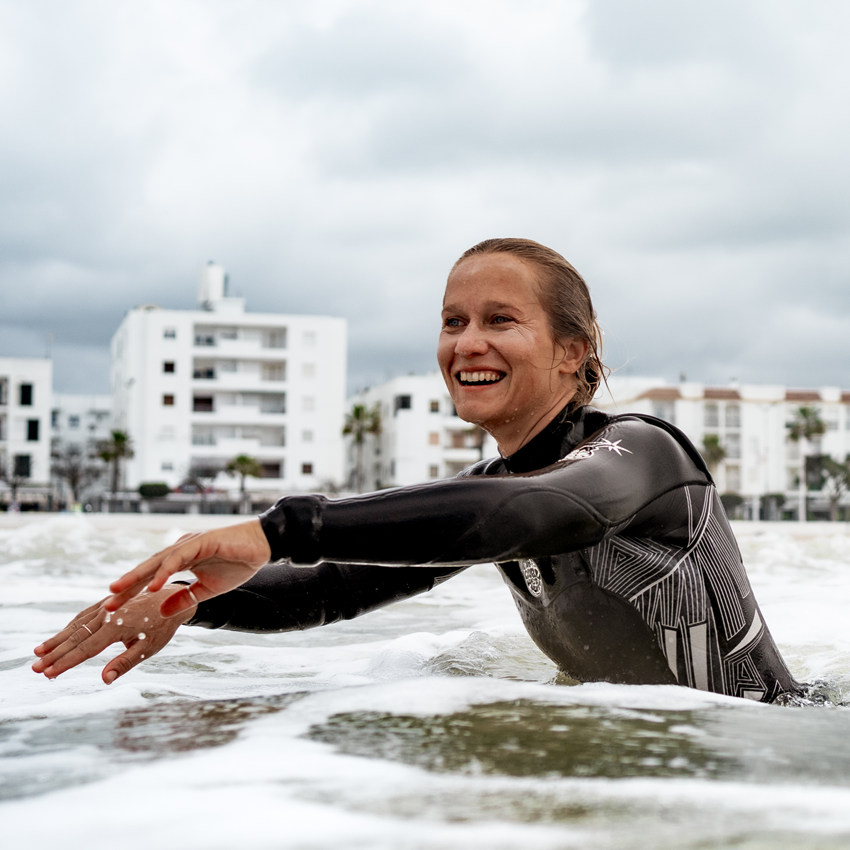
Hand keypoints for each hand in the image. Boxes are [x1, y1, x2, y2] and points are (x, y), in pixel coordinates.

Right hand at [32, 587, 194, 683]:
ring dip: (56, 640)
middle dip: (54, 654)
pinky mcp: (106, 602)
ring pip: (75, 625)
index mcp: (117, 627)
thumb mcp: (149, 647)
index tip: (48, 673)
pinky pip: (83, 616)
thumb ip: (125, 662)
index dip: (66, 662)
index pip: (85, 649)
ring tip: (38, 652)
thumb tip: (104, 679)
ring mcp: (105, 607)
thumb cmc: (162, 626)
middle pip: (75, 637)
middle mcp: (107, 614)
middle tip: (35, 668)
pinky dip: (68, 627)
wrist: (172, 596)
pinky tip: (59, 637)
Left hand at [105, 519, 271, 616]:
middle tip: (106, 603)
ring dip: (136, 577)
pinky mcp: (200, 541)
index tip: (113, 608)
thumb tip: (161, 611)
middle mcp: (180, 550)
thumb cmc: (238, 564)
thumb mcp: (207, 590)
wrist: (262, 547)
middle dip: (126, 586)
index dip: (132, 592)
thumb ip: (184, 599)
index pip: (150, 577)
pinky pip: (178, 558)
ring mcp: (188, 544)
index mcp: (181, 560)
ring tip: (118, 591)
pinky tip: (152, 585)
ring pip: (156, 562)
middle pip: (147, 569)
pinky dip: (164, 571)